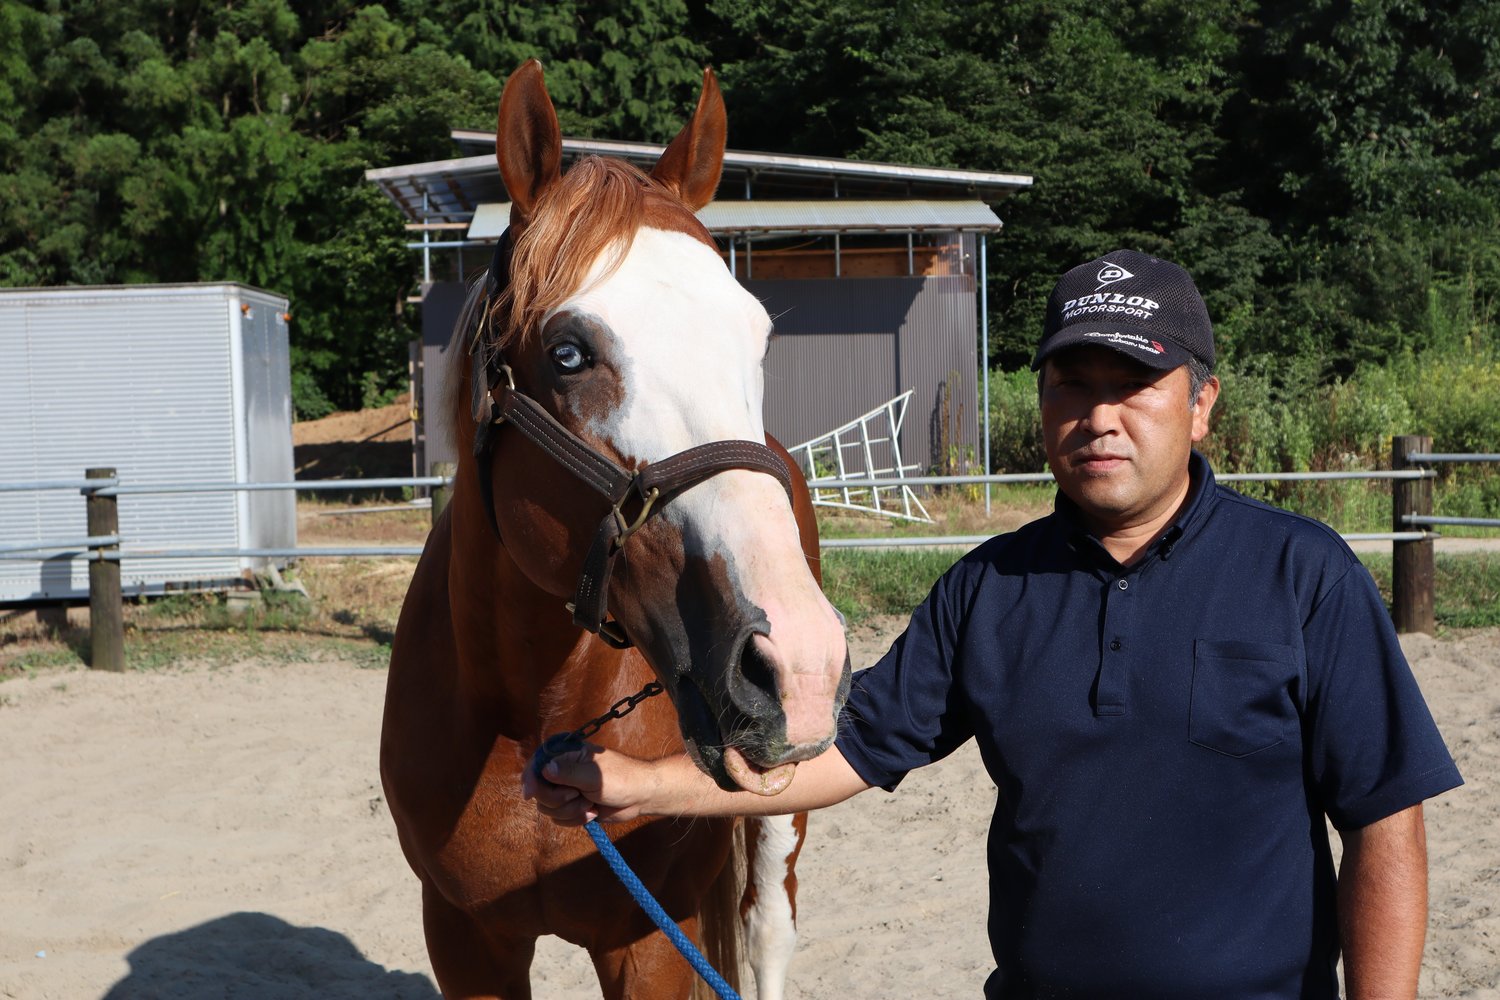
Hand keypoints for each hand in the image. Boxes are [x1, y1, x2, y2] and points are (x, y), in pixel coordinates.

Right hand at [521, 743, 654, 825]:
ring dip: (570, 811)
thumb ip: (568, 772)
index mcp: (567, 754)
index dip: (529, 778)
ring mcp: (566, 789)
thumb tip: (545, 769)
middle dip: (558, 800)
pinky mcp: (572, 806)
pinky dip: (575, 819)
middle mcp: (562, 771)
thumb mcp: (594, 775)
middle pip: (539, 791)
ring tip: (591, 804)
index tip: (529, 794)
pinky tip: (592, 812)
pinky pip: (559, 819)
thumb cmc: (621, 779)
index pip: (536, 764)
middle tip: (577, 795)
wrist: (639, 796)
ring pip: (548, 808)